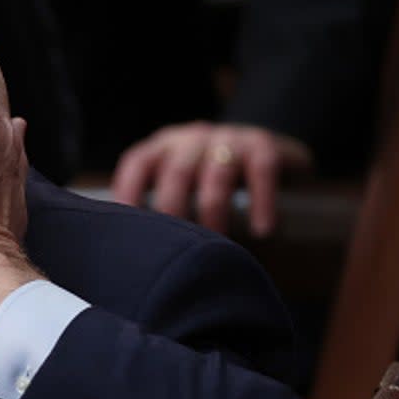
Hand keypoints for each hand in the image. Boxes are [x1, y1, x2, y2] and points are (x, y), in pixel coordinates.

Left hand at [112, 121, 313, 236]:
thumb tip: (142, 260)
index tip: (128, 231)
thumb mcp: (182, 189)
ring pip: (217, 172)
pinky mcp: (265, 144)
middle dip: (175, 212)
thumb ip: (161, 213)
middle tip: (176, 248)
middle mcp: (192, 139)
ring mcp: (229, 138)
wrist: (270, 157)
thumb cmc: (212, 186)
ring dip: (214, 212)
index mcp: (164, 148)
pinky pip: (262, 171)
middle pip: (177, 171)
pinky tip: (262, 231)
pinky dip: (261, 203)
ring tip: (218, 246)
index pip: (137, 163)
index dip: (129, 193)